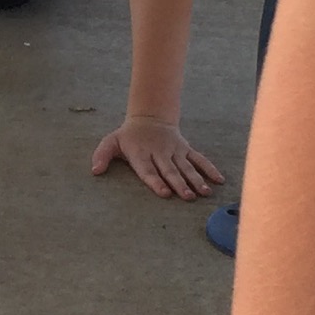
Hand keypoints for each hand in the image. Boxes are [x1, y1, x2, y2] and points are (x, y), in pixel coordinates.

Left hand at [92, 115, 223, 198]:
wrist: (149, 117)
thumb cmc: (128, 137)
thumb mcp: (111, 142)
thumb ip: (102, 155)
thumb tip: (94, 170)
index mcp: (141, 154)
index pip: (149, 170)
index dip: (156, 181)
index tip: (164, 193)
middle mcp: (160, 153)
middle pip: (170, 170)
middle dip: (179, 184)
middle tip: (187, 197)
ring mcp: (175, 151)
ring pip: (186, 166)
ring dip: (196, 179)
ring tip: (204, 192)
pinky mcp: (185, 149)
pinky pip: (199, 159)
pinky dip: (209, 168)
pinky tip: (219, 180)